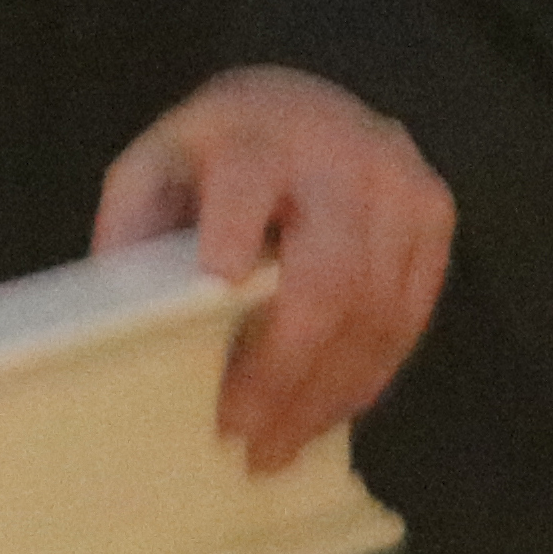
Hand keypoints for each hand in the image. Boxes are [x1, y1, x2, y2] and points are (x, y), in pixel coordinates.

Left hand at [92, 64, 453, 475]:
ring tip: (276, 447)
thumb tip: (118, 320)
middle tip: (240, 432)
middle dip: (283, 364)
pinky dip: (364, 378)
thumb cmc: (219, 153)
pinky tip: (322, 412)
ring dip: (325, 394)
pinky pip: (407, 318)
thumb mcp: (160, 163)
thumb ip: (135, 227)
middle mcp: (339, 153)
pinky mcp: (434, 215)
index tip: (214, 288)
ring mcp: (399, 183)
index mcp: (256, 133)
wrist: (307, 106)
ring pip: (375, 310)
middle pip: (329, 271)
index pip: (247, 179)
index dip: (233, 231)